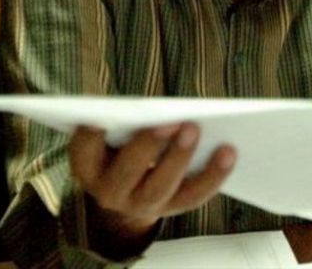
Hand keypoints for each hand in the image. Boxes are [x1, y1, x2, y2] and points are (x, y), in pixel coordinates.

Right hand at [70, 123, 235, 253]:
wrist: (127, 192)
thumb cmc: (121, 145)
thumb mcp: (112, 133)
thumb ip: (121, 117)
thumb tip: (150, 103)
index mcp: (89, 166)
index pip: (83, 151)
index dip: (89, 137)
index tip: (99, 118)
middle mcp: (111, 191)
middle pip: (127, 172)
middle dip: (148, 145)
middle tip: (169, 121)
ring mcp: (141, 204)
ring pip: (160, 187)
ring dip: (179, 158)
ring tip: (195, 128)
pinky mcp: (170, 208)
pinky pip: (193, 196)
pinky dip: (213, 174)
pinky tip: (228, 151)